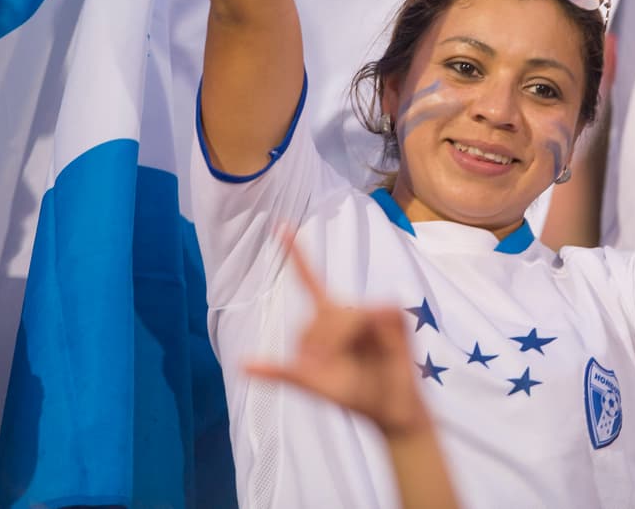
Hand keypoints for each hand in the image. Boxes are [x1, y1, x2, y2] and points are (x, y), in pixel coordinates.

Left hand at [246, 232, 430, 437]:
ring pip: (348, 315)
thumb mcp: (312, 383)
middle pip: (325, 312)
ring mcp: (372, 311)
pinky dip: (370, 329)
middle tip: (334, 366)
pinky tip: (379, 347)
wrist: (388, 407)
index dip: (295, 253)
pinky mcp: (392, 316)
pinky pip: (374, 315)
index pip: (309, 279)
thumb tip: (242, 363)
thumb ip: (282, 372)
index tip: (280, 226)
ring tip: (358, 361)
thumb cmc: (352, 392)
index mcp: (326, 318)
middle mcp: (348, 309)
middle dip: (325, 343)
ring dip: (345, 342)